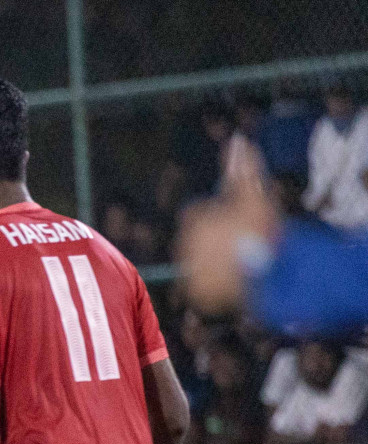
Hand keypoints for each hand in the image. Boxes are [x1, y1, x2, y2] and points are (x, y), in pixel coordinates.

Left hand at [177, 139, 279, 314]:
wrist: (269, 273)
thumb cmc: (261, 230)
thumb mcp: (255, 195)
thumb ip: (244, 168)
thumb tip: (237, 139)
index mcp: (193, 222)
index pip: (201, 214)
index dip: (221, 218)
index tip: (239, 226)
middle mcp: (184, 247)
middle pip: (198, 240)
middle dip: (215, 240)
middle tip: (242, 246)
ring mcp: (189, 272)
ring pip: (202, 262)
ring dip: (216, 262)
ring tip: (241, 263)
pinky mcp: (198, 294)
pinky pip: (205, 287)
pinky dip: (216, 285)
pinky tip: (236, 280)